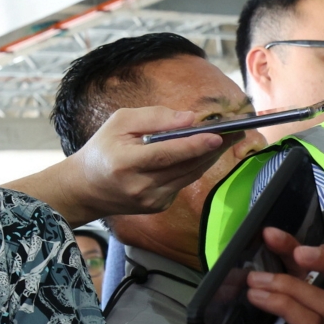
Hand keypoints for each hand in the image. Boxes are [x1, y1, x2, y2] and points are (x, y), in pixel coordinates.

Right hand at [11, 107, 235, 225]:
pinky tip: (207, 151)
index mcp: (125, 163)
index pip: (167, 154)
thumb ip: (154, 117)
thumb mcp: (119, 122)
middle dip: (214, 147)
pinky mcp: (159, 206)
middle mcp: (139, 186)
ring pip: (190, 175)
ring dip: (211, 156)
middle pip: (185, 166)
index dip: (194, 145)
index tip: (218, 135)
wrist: (84, 188)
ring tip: (232, 137)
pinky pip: (184, 182)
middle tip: (238, 130)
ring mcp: (151, 200)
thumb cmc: (103, 149)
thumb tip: (189, 119)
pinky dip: (196, 166)